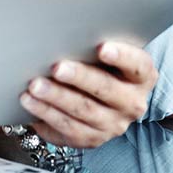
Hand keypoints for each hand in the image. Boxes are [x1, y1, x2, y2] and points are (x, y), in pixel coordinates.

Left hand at [20, 42, 157, 147]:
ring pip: (84, 110)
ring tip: (35, 85)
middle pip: (106, 89)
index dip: (121, 56)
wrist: (102, 102)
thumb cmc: (102, 68)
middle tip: (56, 67)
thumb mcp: (107, 55)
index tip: (102, 48)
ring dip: (56, 97)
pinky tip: (30, 101)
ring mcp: (113, 125)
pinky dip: (46, 113)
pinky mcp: (92, 139)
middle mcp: (132, 103)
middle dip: (79, 77)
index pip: (137, 65)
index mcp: (142, 77)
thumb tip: (66, 33)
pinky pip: (67, 128)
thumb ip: (95, 45)